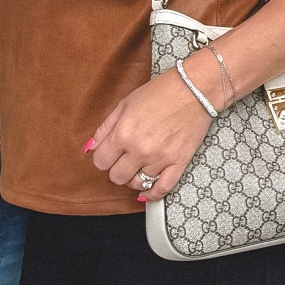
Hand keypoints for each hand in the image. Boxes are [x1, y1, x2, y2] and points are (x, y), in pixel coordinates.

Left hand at [87, 67, 212, 197]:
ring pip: (138, 184)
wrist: (193, 90)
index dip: (103, 158)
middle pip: (117, 177)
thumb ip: (105, 128)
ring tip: (138, 168)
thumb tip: (90, 148)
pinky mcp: (179, 163)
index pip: (101, 162)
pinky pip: (163, 188)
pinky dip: (153, 194)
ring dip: (134, 179)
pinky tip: (148, 192)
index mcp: (123, 133)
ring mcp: (160, 159)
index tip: (109, 154)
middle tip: (123, 160)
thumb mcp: (125, 104)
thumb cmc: (160, 92)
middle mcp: (140, 150)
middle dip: (117, 170)